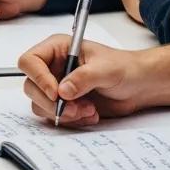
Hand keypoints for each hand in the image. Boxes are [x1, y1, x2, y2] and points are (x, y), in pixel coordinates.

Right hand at [18, 35, 149, 126]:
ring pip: (40, 104)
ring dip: (63, 113)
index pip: (30, 61)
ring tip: (88, 110)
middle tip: (73, 108)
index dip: (38, 78)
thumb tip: (62, 91)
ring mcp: (57, 86)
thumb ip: (83, 78)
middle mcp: (52, 67)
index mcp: (57, 49)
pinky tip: (91, 114)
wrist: (139, 86)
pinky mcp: (64, 103)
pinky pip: (54, 116)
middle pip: (31, 86)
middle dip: (51, 102)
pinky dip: (71, 120)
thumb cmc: (124, 68)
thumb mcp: (106, 69)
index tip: (55, 93)